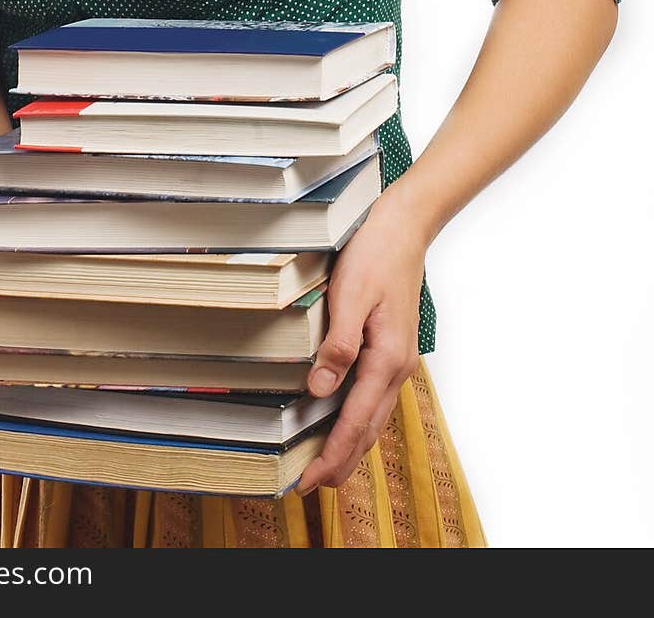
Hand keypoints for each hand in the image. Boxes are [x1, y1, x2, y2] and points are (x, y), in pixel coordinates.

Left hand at [296, 186, 427, 492]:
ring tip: (326, 464)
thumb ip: (337, 344)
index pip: (355, 422)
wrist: (405, 226)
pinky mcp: (393, 348)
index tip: (307, 482)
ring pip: (374, 415)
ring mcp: (399, 359)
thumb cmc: (375, 254)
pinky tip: (344, 419)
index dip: (331, 455)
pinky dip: (359, 419)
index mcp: (387, 359)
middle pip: (368, 429)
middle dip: (341, 460)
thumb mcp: (350, 295)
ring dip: (351, 443)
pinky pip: (376, 396)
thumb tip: (320, 390)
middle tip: (310, 486)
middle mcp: (398, 366)